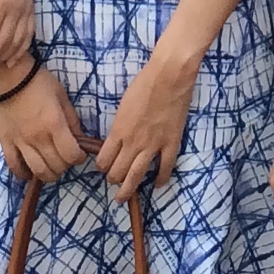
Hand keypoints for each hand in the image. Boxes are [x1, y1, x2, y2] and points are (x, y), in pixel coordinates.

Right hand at [0, 57, 91, 183]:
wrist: (9, 77)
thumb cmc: (39, 83)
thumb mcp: (62, 96)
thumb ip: (72, 120)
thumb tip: (80, 139)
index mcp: (55, 124)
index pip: (71, 154)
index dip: (79, 157)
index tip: (79, 152)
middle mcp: (38, 137)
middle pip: (56, 166)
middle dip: (66, 165)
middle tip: (65, 156)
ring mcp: (21, 142)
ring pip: (38, 171)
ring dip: (49, 174)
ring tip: (51, 166)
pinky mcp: (6, 143)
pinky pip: (15, 167)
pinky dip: (24, 174)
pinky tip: (31, 171)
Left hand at [95, 46, 197, 198]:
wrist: (169, 76)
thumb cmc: (143, 84)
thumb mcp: (123, 105)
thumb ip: (119, 126)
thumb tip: (117, 138)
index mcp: (119, 131)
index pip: (104, 160)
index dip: (102, 167)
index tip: (104, 167)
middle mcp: (133, 142)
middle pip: (118, 172)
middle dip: (113, 180)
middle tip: (114, 182)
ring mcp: (153, 145)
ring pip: (137, 176)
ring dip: (129, 189)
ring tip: (124, 197)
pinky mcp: (171, 143)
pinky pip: (165, 168)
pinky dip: (161, 179)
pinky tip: (157, 184)